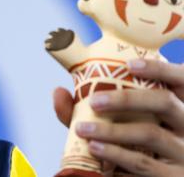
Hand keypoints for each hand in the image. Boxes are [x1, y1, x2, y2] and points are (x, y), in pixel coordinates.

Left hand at [53, 59, 183, 175]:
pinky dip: (116, 156)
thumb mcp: (111, 125)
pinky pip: (144, 164)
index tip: (130, 64)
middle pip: (165, 102)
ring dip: (112, 131)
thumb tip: (59, 92)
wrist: (144, 176)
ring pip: (150, 133)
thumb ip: (85, 109)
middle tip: (94, 101)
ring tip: (83, 130)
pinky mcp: (175, 176)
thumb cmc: (128, 146)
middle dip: (127, 98)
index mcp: (176, 106)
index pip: (180, 79)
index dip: (160, 68)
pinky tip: (96, 150)